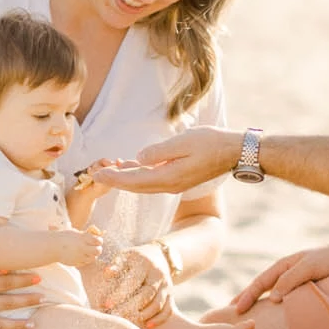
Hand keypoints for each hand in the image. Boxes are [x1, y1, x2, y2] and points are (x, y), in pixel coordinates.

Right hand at [56, 226, 108, 271]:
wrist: (52, 246)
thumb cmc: (64, 237)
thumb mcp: (75, 232)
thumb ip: (86, 235)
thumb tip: (98, 234)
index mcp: (82, 238)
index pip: (98, 241)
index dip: (99, 241)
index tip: (96, 241)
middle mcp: (82, 247)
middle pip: (98, 251)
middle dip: (98, 249)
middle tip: (95, 247)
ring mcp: (79, 256)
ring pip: (93, 258)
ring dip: (92, 255)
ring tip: (87, 252)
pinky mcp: (75, 263)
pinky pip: (85, 263)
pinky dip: (85, 260)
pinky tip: (81, 256)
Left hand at [84, 243, 173, 328]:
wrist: (157, 256)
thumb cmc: (134, 258)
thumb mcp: (125, 256)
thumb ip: (116, 264)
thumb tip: (107, 272)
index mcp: (144, 264)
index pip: (133, 281)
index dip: (120, 294)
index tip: (106, 304)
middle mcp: (158, 274)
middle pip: (147, 295)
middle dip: (130, 308)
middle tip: (115, 317)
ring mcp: (166, 285)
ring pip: (158, 304)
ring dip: (143, 315)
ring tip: (128, 323)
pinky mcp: (170, 294)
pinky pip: (168, 309)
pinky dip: (159, 319)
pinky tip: (148, 326)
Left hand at [97, 129, 239, 196]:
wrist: (234, 152)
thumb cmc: (211, 143)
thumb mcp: (183, 142)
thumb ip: (159, 152)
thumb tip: (139, 158)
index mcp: (169, 178)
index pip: (134, 180)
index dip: (113, 177)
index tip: (96, 173)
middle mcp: (170, 185)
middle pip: (135, 185)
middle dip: (114, 179)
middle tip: (94, 172)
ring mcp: (175, 184)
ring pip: (143, 184)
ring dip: (125, 178)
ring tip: (108, 168)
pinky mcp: (179, 179)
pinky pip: (152, 180)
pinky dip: (138, 174)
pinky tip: (131, 165)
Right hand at [228, 238, 328, 313]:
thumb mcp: (309, 268)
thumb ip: (290, 280)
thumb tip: (271, 298)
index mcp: (283, 266)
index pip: (259, 283)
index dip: (247, 296)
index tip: (236, 310)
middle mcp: (284, 273)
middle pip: (259, 287)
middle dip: (245, 299)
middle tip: (231, 315)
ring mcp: (292, 279)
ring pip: (269, 292)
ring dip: (256, 303)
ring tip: (246, 315)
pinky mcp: (301, 287)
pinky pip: (282, 296)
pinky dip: (271, 304)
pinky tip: (270, 314)